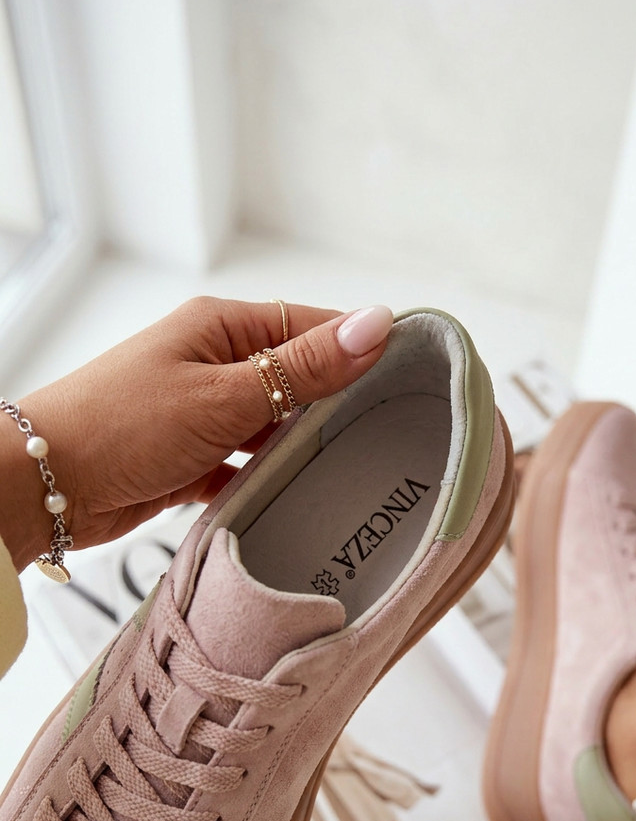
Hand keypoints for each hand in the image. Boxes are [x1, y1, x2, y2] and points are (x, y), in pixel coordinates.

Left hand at [1, 299, 392, 570]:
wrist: (40, 487)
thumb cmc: (122, 425)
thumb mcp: (225, 395)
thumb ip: (302, 367)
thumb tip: (375, 322)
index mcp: (222, 327)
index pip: (311, 326)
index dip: (361, 347)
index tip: (410, 376)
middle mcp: (213, 362)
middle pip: (295, 378)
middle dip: (334, 406)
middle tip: (388, 435)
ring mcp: (199, 411)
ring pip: (271, 426)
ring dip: (298, 448)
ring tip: (348, 472)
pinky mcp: (187, 457)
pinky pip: (243, 464)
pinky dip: (263, 478)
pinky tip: (290, 498)